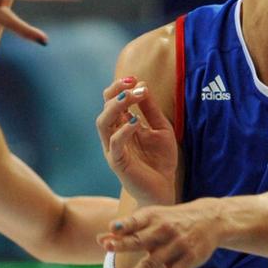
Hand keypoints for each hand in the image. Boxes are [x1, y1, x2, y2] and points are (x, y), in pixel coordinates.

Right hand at [97, 77, 177, 205]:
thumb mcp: (161, 129)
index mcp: (122, 126)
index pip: (112, 101)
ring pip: (103, 124)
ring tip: (130, 97)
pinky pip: (114, 144)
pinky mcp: (118, 163)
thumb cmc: (160, 160)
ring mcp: (113, 149)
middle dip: (115, 93)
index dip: (119, 88)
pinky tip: (136, 122)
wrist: (164, 188)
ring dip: (115, 107)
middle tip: (132, 84)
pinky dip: (123, 131)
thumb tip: (143, 85)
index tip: (135, 79)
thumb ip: (151, 109)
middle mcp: (114, 135)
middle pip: (104, 109)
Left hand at [99, 200, 222, 267]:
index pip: (136, 220)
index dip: (124, 224)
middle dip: (124, 244)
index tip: (111, 228)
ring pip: (152, 263)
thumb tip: (99, 240)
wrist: (211, 219)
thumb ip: (127, 230)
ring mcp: (176, 245)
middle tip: (107, 248)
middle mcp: (164, 230)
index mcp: (153, 217)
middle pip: (141, 239)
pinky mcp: (187, 260)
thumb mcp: (153, 219)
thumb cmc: (172, 220)